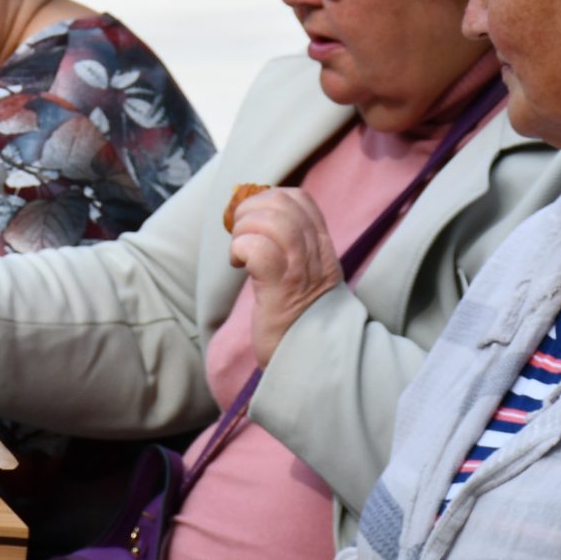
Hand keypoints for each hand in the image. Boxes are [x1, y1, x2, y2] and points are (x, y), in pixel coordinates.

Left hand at [227, 189, 342, 361]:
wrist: (313, 361)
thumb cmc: (301, 320)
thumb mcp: (306, 276)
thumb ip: (293, 249)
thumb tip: (256, 222)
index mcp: (323, 247)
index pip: (300, 198)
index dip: (270, 198)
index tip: (254, 219)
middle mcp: (315, 254)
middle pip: (282, 203)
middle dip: (250, 210)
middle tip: (239, 235)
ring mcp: (300, 269)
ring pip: (271, 221)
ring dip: (244, 228)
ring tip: (239, 250)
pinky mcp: (281, 289)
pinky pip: (258, 249)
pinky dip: (241, 249)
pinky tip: (238, 265)